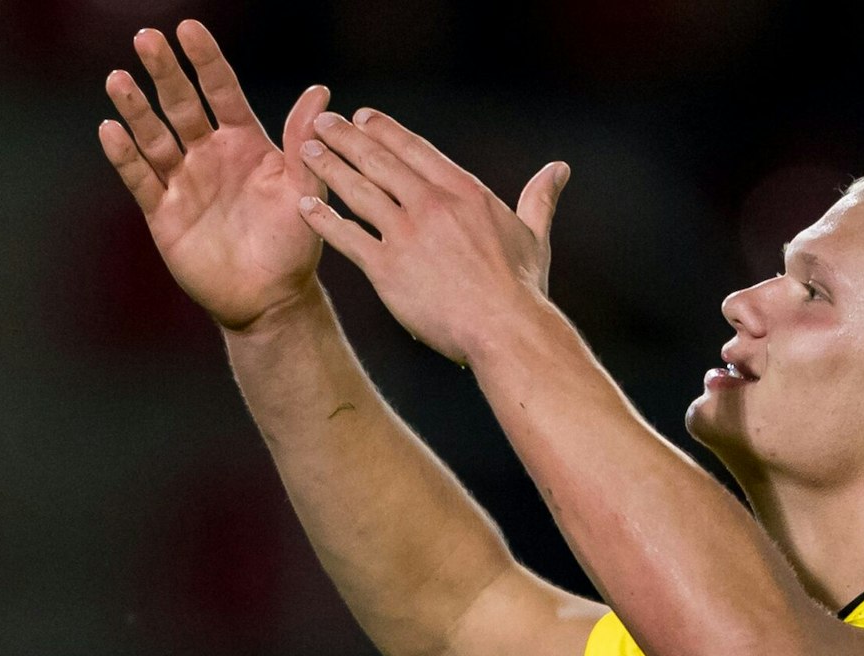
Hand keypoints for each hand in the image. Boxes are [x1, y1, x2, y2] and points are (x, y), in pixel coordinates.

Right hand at [98, 21, 329, 331]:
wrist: (271, 298)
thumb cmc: (294, 244)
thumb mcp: (305, 190)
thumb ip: (303, 143)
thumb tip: (320, 92)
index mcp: (244, 142)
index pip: (221, 91)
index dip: (206, 60)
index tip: (189, 28)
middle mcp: (209, 154)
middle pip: (181, 104)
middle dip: (164, 72)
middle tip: (146, 37)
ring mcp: (183, 181)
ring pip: (153, 136)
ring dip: (135, 109)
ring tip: (118, 78)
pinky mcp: (163, 212)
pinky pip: (141, 179)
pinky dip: (125, 156)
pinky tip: (110, 130)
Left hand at [294, 108, 569, 365]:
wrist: (505, 330)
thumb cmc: (522, 289)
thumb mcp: (533, 236)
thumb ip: (538, 198)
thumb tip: (559, 169)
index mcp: (464, 192)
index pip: (415, 150)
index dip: (385, 131)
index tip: (364, 117)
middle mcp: (431, 205)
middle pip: (379, 161)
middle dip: (346, 137)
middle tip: (321, 121)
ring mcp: (407, 235)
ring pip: (358, 191)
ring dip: (329, 167)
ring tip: (306, 150)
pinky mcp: (387, 269)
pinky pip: (347, 237)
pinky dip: (323, 219)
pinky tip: (304, 206)